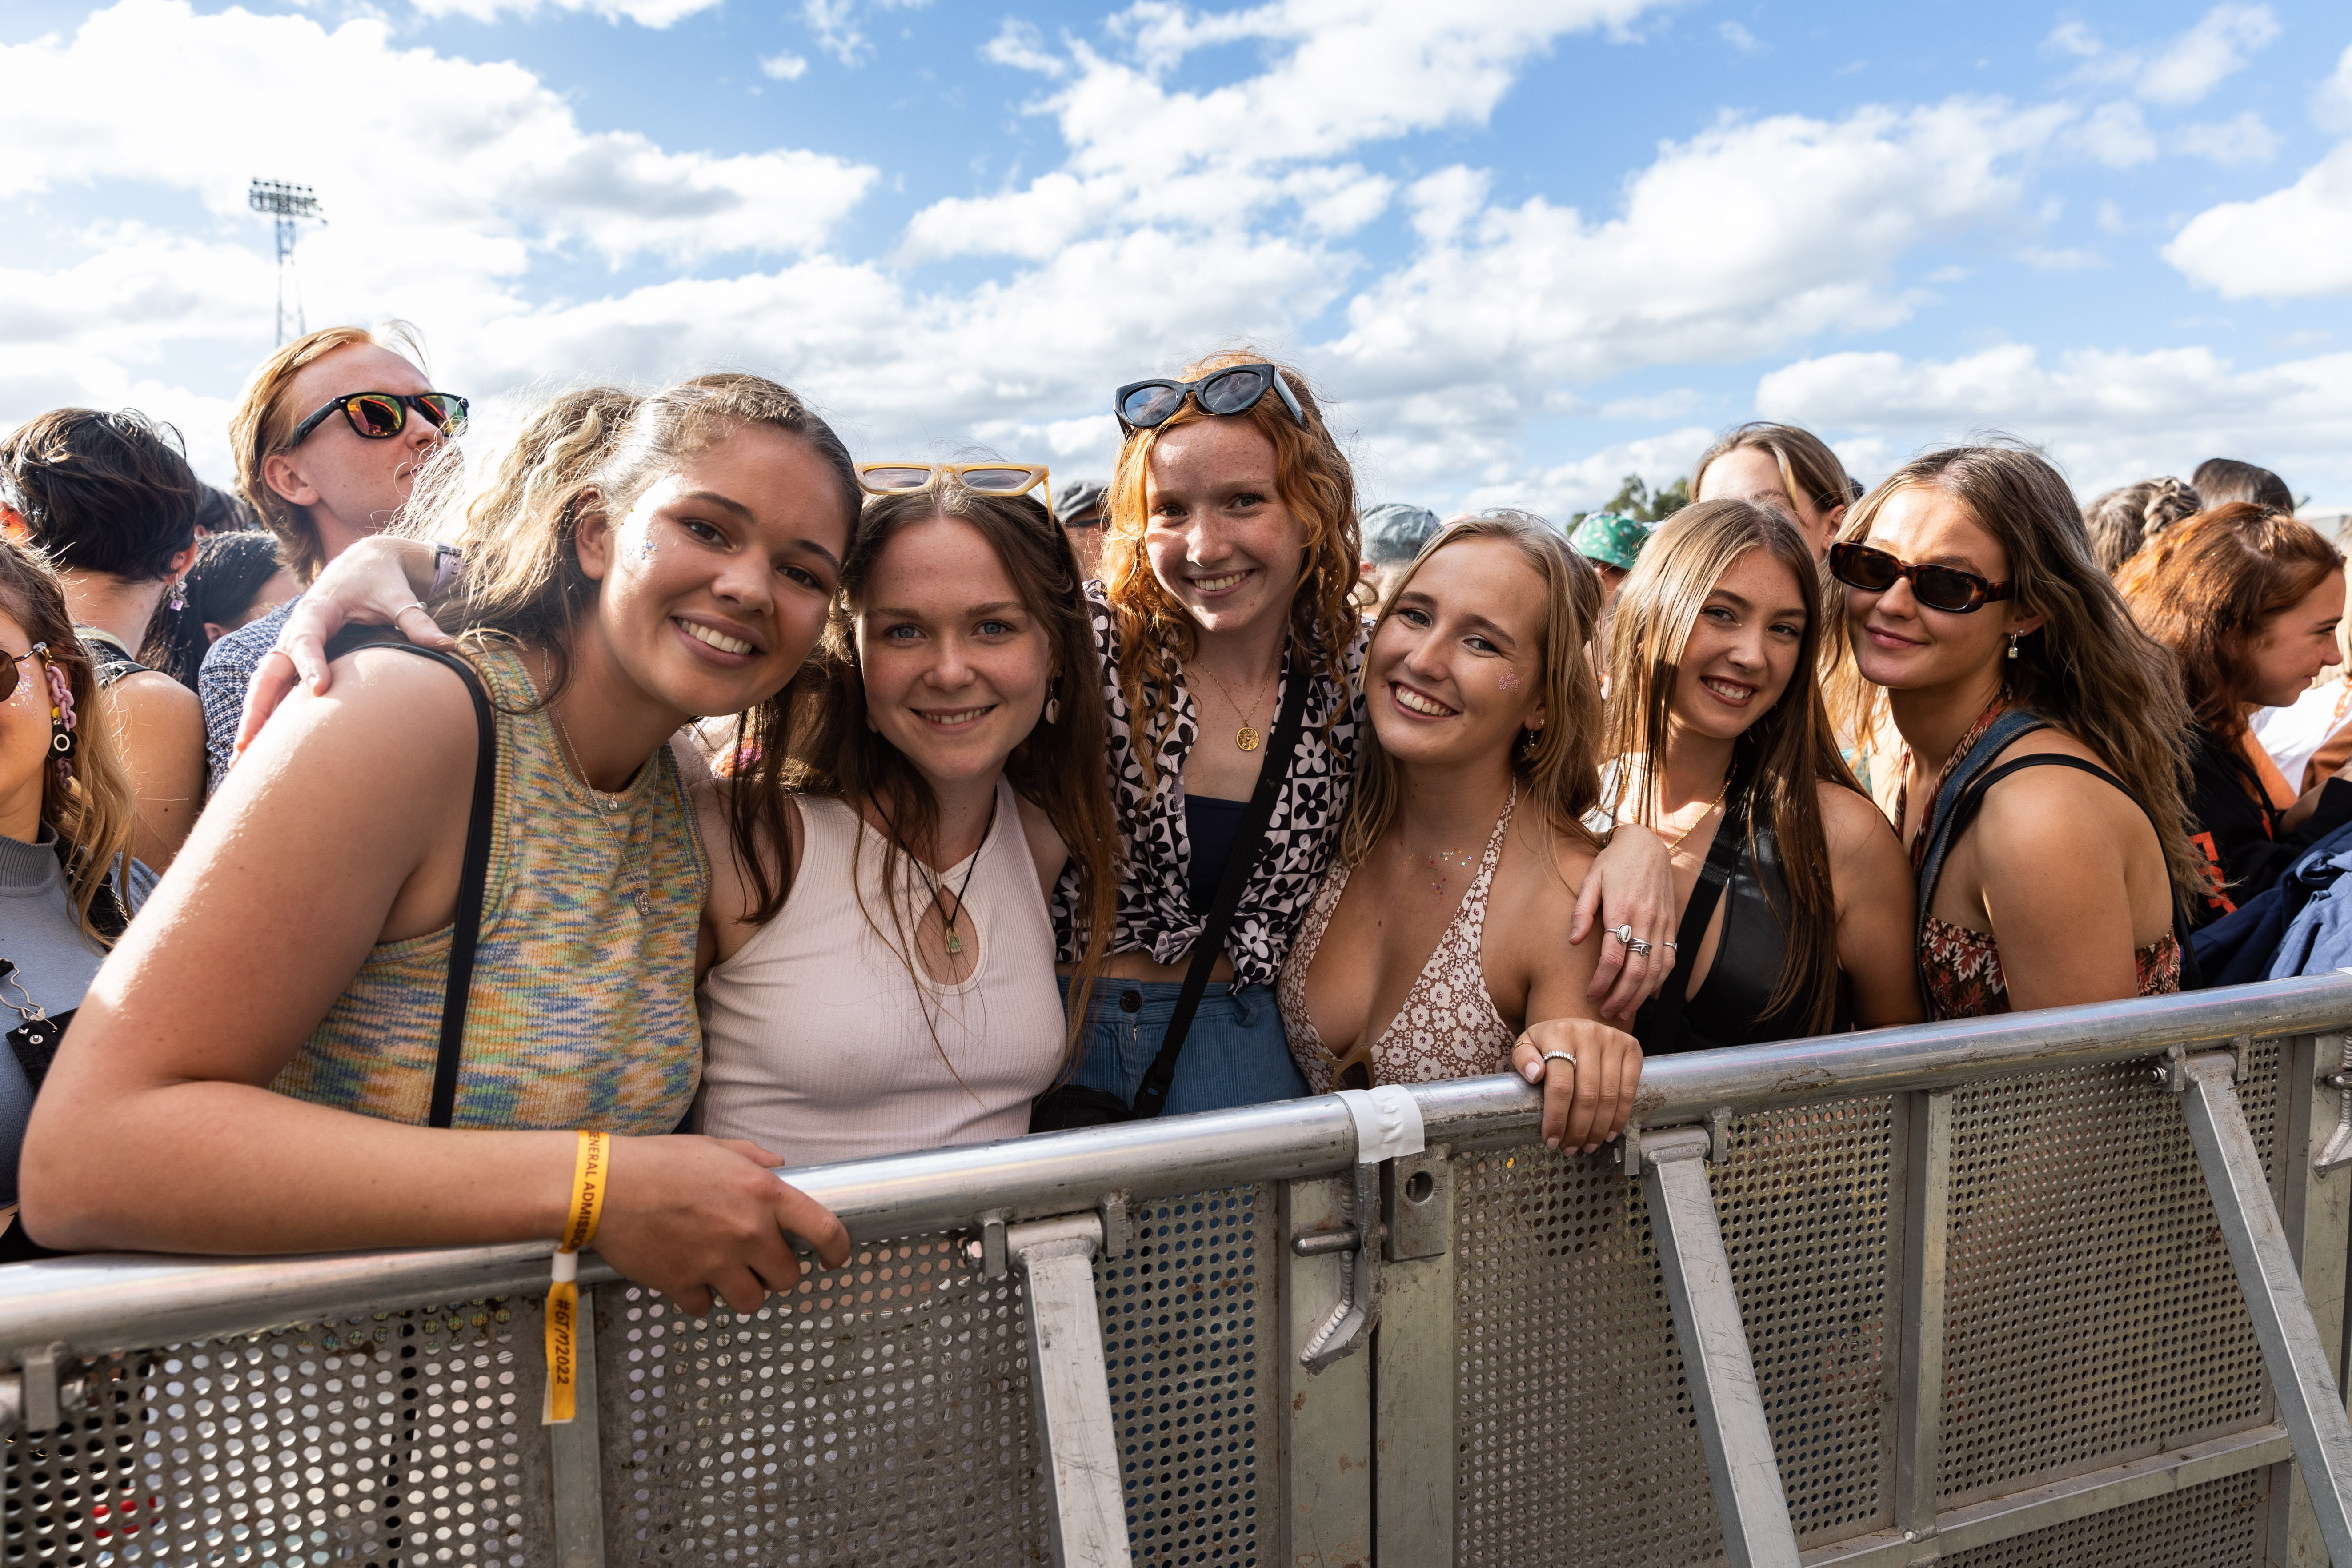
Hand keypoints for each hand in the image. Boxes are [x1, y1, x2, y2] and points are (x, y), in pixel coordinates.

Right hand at [233, 536, 452, 761]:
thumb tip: (447, 646)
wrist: (365, 561)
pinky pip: (276, 686)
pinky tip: (261, 746)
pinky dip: (268, 712)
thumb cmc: (380, 577)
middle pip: (270, 668)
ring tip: (241, 757)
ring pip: (266, 682)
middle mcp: (296, 629)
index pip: (307, 638)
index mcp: (317, 609)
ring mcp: (293, 645)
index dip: (311, 663)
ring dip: (255, 717)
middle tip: (248, 744)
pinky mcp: (298, 658)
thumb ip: (416, 619)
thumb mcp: (398, 593)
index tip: (318, 690)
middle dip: (258, 705)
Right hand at [590, 1135, 851, 1316]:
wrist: (602, 1187)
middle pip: (787, 1277)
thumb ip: (754, 1159)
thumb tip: (779, 1166)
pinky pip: (706, 1307)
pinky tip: (687, 1276)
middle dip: (776, 1272)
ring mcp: (716, 1263)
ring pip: (752, 1300)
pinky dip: (700, 1298)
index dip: (838, 1250)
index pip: (823, 1229)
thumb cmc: (658, 1162)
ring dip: (743, 1290)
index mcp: (763, 1194)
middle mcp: (748, 1232)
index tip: (835, 1259)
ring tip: (723, 1271)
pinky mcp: (683, 1285)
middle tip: (756, 1260)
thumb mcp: (716, 1147)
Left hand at [1513, 1020, 1641, 1153]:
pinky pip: (1629, 1090)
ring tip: (1587, 1145)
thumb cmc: (1548, 1042)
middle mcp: (1589, 1034)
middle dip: (1578, 1129)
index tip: (1551, 1139)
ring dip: (1598, 1128)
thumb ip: (1523, 1058)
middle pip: (1587, 1095)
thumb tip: (1534, 1074)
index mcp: (1560, 1033)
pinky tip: (1608, 1132)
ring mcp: (1613, 1040)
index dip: (1557, 1118)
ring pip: (1609, 1096)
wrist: (1575, 1025)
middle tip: (1570, 1148)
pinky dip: (1619, 1117)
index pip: (1560, 1085)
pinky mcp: (1632, 1048)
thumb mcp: (1527, 1044)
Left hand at [1570, 822, 1676, 1019]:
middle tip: (1606, 1012)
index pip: (1613, 957)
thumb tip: (1573, 941)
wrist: (1646, 844)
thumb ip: (1581, 911)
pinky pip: (1671, 959)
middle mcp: (1645, 919)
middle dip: (1621, 996)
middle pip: (1637, 970)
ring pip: (1657, 970)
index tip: (1590, 995)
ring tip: (1624, 1010)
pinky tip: (1646, 993)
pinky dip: (1660, 981)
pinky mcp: (1671, 924)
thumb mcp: (1590, 879)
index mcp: (1622, 909)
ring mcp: (1662, 923)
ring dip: (1641, 995)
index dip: (1602, 981)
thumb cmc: (1613, 863)